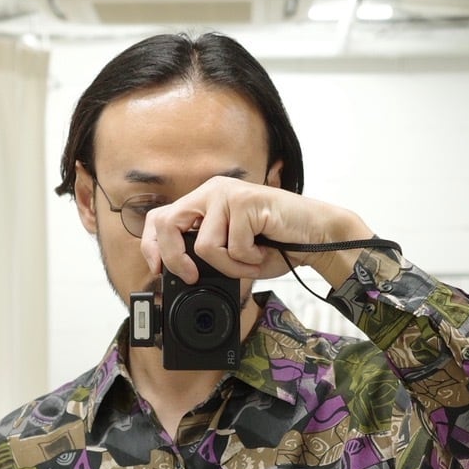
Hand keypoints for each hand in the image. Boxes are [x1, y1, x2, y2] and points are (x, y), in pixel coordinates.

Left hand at [139, 178, 370, 286]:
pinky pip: (232, 246)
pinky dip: (249, 261)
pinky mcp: (245, 201)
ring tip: (251, 258)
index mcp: (205, 202)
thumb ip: (206, 258)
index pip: (161, 217)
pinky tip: (265, 250)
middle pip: (168, 224)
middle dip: (175, 258)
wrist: (317, 237)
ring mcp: (228, 193)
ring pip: (204, 244)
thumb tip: (178, 274)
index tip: (157, 269)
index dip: (151, 244)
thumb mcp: (232, 255)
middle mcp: (212, 191)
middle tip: (194, 277)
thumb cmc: (278, 246)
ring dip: (229, 265)